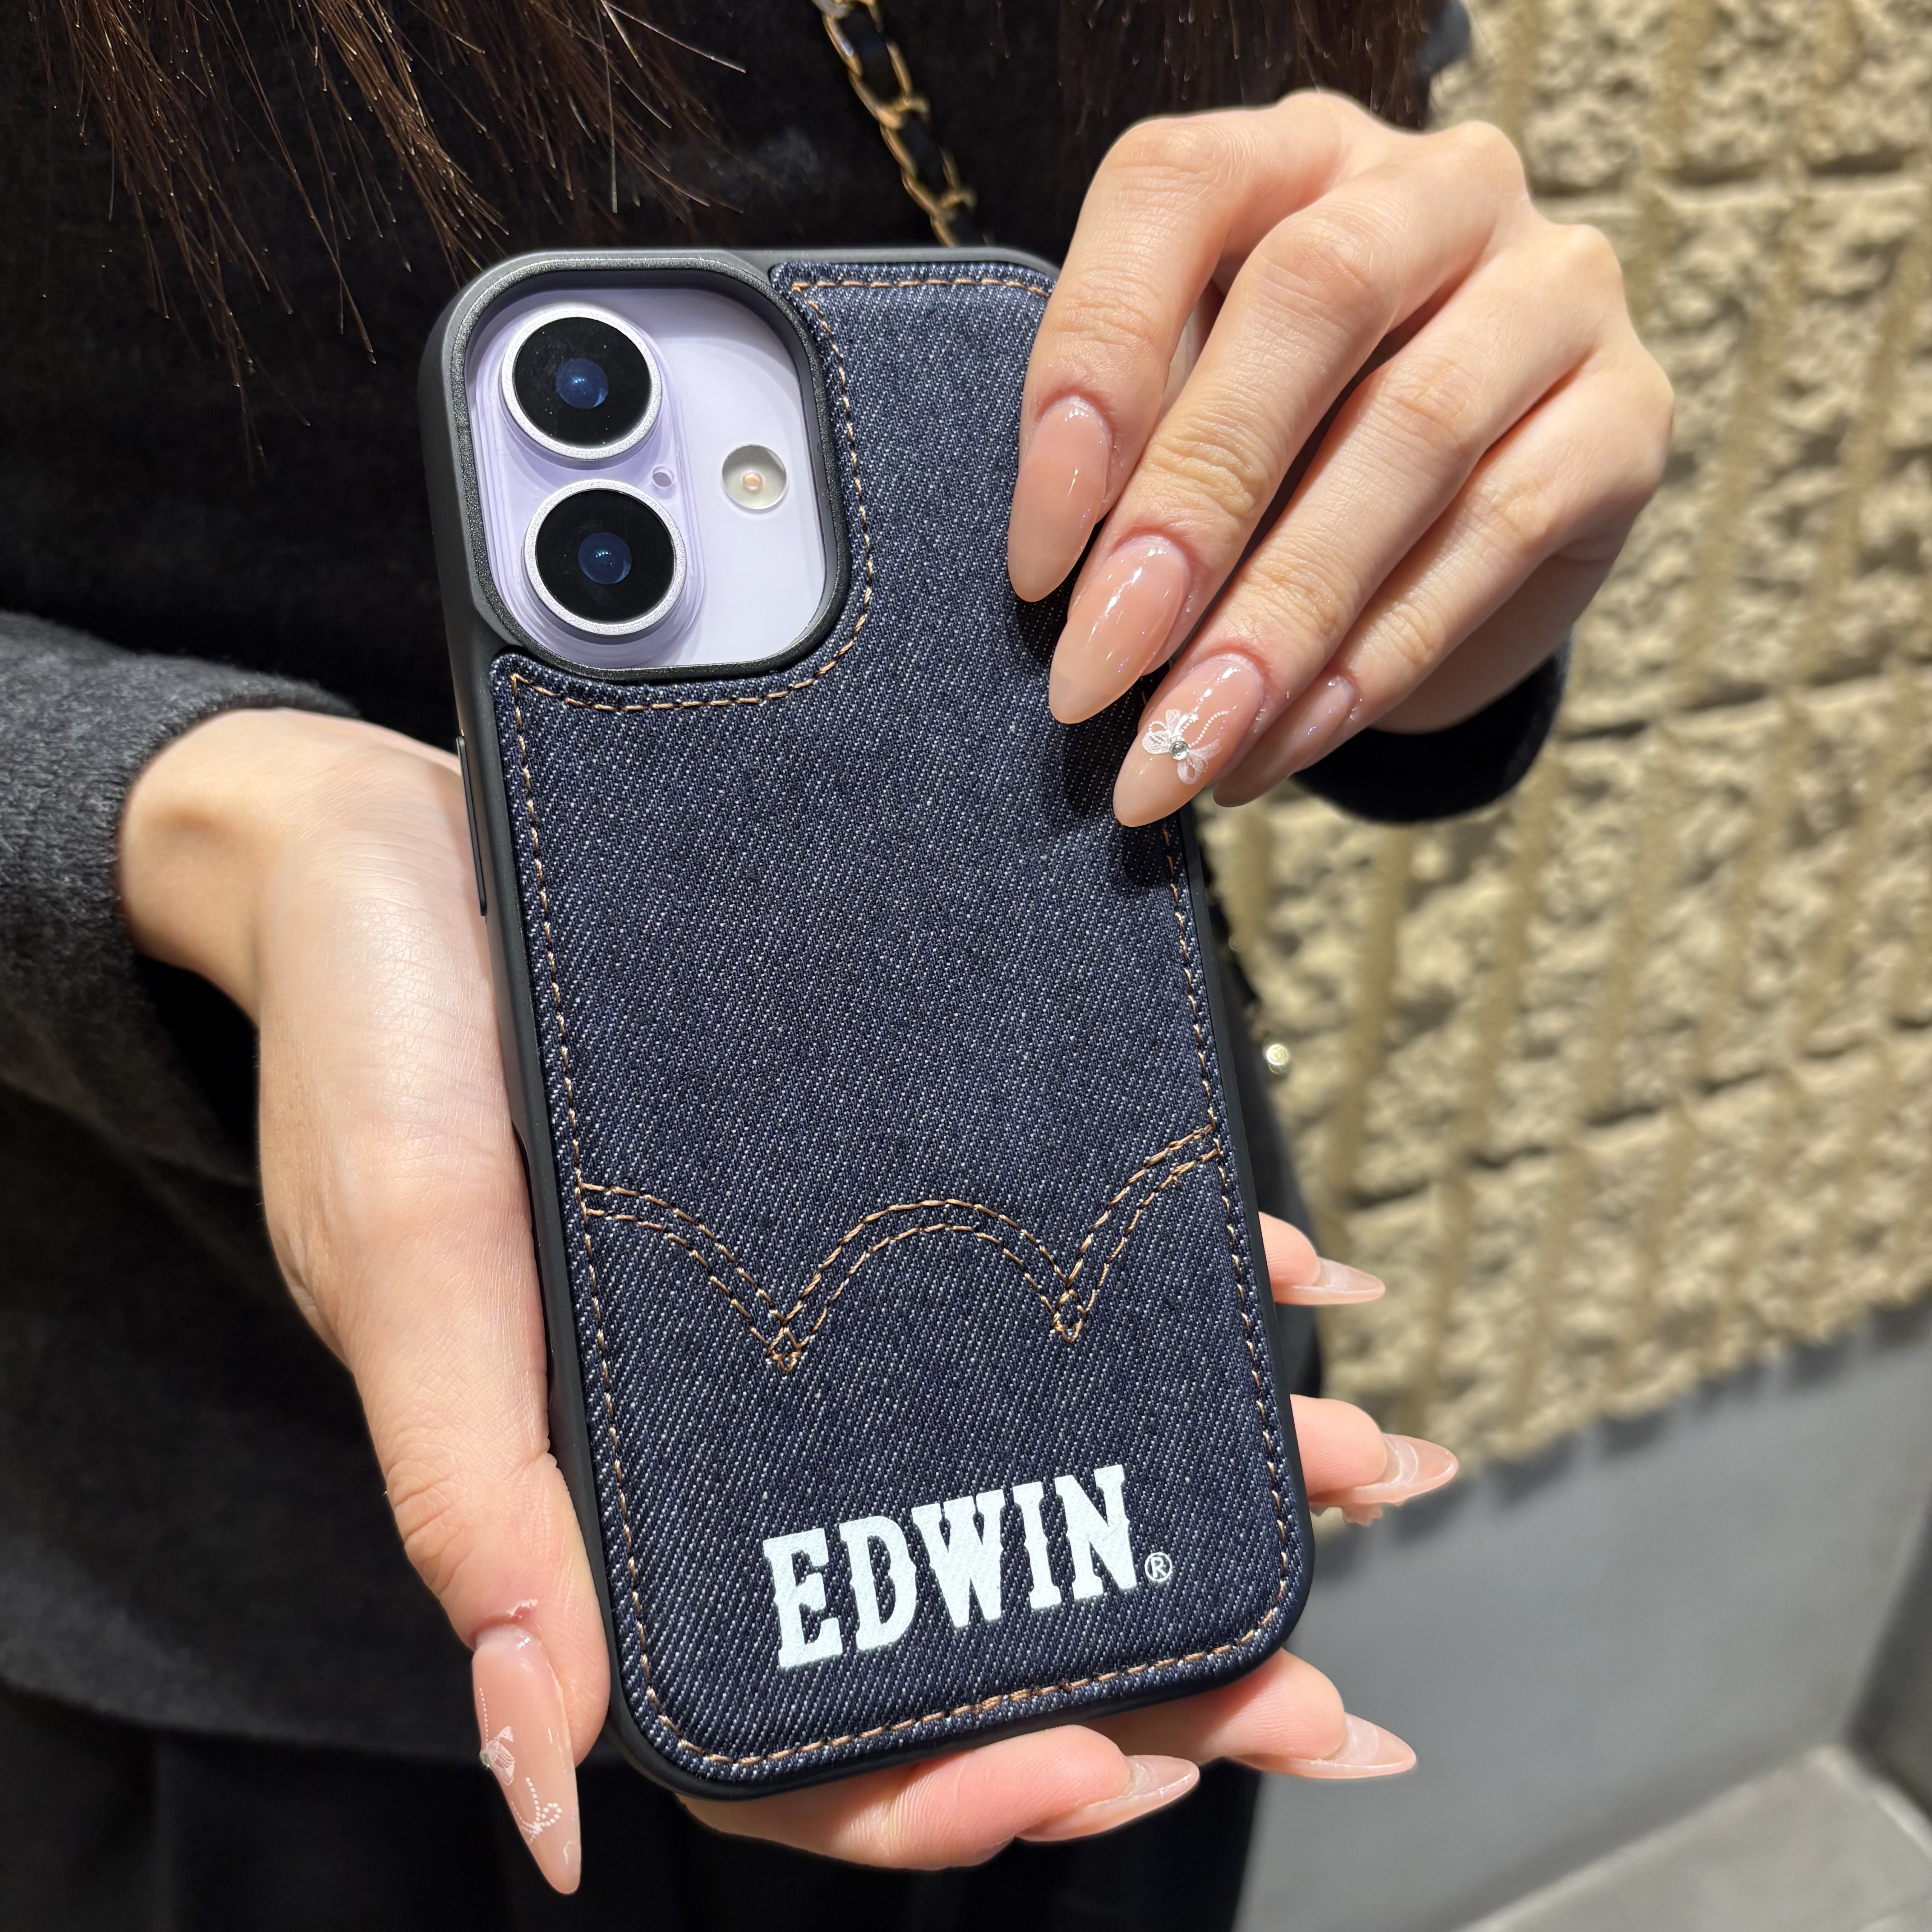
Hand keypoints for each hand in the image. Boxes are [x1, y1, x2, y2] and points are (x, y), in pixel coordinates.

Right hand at [118, 708, 1454, 1889]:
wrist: (395, 842)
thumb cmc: (372, 1051)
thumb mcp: (414, 1268)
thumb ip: (475, 1507)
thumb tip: (539, 1774)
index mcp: (618, 1495)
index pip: (799, 1711)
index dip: (947, 1782)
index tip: (1099, 1769)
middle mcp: (740, 1420)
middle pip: (956, 1599)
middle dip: (1143, 1668)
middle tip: (1311, 1694)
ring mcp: (813, 1306)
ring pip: (1026, 1445)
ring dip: (1195, 1478)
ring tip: (1358, 1469)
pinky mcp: (856, 1183)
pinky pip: (1025, 1263)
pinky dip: (1162, 1285)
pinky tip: (1281, 1279)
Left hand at [1007, 92, 1672, 823]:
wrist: (1442, 536)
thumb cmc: (1282, 462)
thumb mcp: (1187, 425)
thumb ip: (1131, 459)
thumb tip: (1074, 599)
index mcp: (1291, 155)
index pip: (1175, 191)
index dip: (1093, 366)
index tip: (1036, 561)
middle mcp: (1438, 188)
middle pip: (1314, 300)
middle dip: (1191, 507)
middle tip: (1098, 672)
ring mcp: (1554, 291)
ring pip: (1416, 432)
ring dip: (1279, 615)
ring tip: (1184, 745)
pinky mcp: (1626, 417)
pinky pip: (1500, 532)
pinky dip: (1373, 659)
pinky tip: (1281, 744)